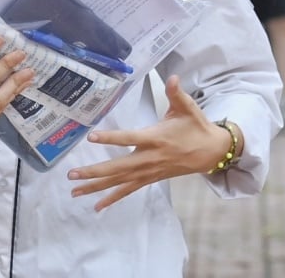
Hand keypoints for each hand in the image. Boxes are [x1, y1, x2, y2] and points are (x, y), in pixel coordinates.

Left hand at [67, 75, 233, 210]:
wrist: (213, 152)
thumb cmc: (196, 127)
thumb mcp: (188, 108)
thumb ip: (176, 93)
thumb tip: (171, 77)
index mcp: (155, 138)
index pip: (129, 138)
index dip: (111, 138)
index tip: (91, 137)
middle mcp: (149, 158)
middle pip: (119, 167)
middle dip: (95, 172)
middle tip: (72, 174)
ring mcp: (149, 171)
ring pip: (120, 182)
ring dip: (97, 187)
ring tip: (75, 191)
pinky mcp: (150, 179)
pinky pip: (128, 190)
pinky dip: (113, 198)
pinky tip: (97, 206)